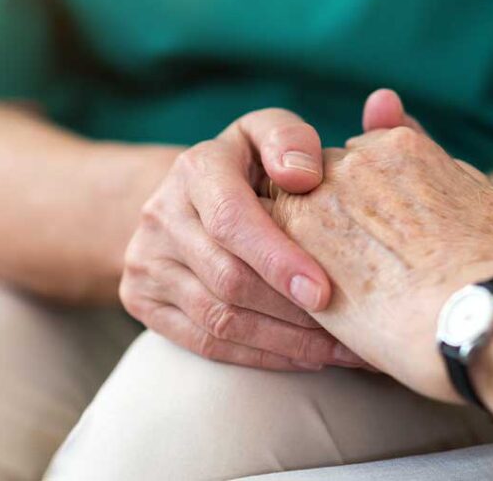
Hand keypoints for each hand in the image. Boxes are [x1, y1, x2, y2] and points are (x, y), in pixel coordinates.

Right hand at [120, 108, 364, 370]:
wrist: (187, 195)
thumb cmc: (250, 163)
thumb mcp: (269, 133)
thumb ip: (290, 140)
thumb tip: (303, 175)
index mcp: (195, 169)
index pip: (231, 221)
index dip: (277, 260)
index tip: (323, 292)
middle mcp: (160, 215)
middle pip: (227, 279)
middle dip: (292, 312)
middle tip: (350, 330)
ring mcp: (145, 262)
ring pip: (218, 319)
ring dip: (285, 342)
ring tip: (340, 350)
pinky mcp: (142, 300)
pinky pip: (205, 343)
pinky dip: (262, 357)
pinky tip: (307, 358)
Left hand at [271, 127, 492, 400]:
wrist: (469, 312)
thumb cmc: (490, 264)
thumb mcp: (480, 195)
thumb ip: (441, 167)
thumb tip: (424, 157)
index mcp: (399, 147)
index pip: (362, 157)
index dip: (366, 199)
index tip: (379, 234)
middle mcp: (354, 160)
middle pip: (321, 178)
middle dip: (330, 213)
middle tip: (358, 262)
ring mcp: (318, 196)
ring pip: (291, 207)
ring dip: (304, 239)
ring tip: (338, 285)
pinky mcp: (291, 239)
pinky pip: (273, 243)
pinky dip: (287, 267)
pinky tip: (316, 299)